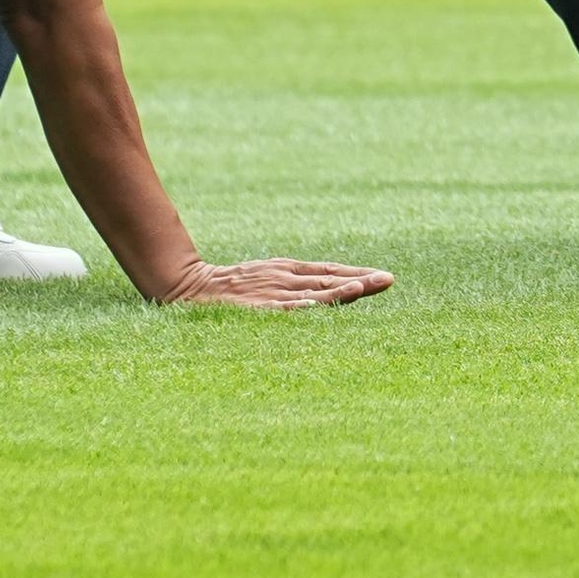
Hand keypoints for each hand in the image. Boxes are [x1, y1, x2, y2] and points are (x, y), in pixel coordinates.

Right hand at [155, 257, 394, 309]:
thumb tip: (331, 288)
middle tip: (389, 279)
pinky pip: (283, 308)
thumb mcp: (268, 276)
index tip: (385, 277)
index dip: (359, 273)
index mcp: (288, 270)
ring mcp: (270, 291)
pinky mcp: (255, 306)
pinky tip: (320, 306)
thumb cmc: (234, 286)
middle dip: (361, 280)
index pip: (331, 271)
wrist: (188, 286)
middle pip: (329, 278)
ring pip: (311, 291)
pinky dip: (302, 305)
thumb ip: (297, 283)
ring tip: (364, 287)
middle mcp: (284, 278)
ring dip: (339, 290)